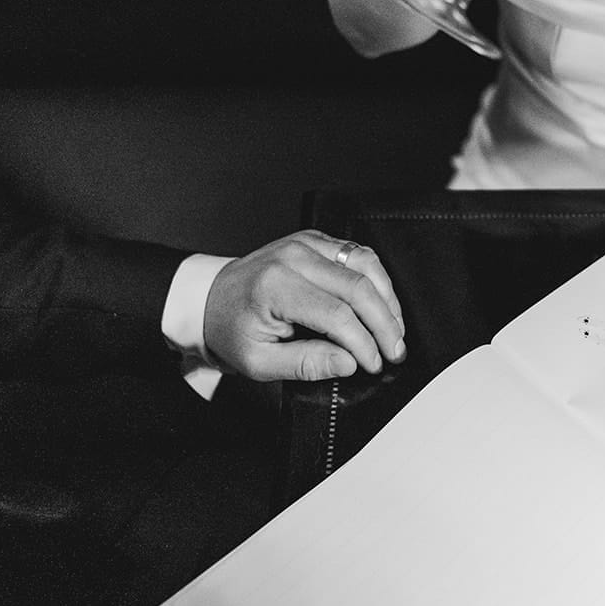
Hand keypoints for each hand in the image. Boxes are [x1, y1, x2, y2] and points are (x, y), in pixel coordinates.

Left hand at [203, 230, 406, 381]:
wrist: (210, 299)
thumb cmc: (231, 329)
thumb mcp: (259, 362)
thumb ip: (306, 363)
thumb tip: (349, 362)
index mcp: (276, 286)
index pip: (337, 315)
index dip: (363, 344)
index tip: (373, 364)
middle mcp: (293, 257)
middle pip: (358, 287)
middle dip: (384, 324)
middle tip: (394, 351)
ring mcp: (306, 244)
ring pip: (366, 264)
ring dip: (387, 298)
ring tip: (394, 329)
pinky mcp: (315, 240)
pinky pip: (357, 253)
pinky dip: (376, 278)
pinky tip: (381, 303)